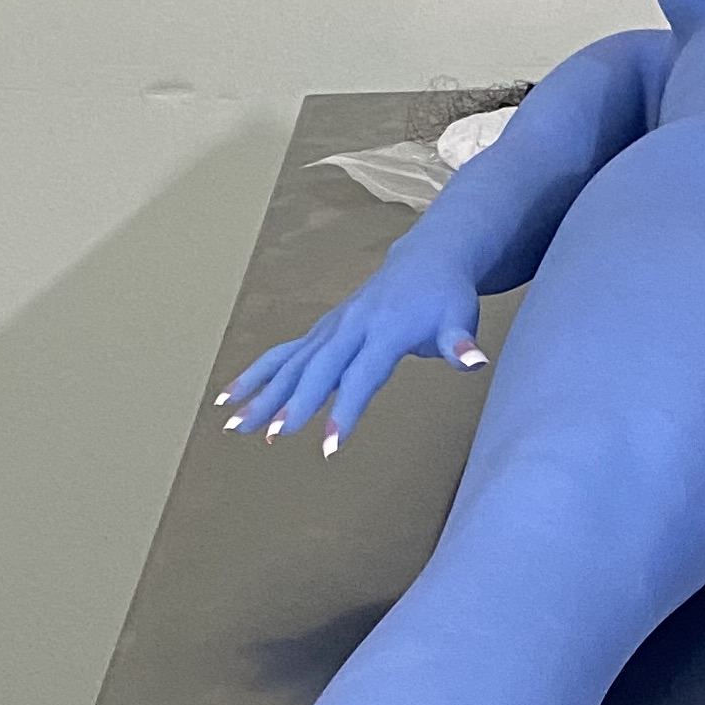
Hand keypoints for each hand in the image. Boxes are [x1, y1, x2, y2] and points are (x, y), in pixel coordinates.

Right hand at [218, 240, 489, 453]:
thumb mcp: (460, 316)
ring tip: (234, 425)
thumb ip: (461, 342)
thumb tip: (475, 361)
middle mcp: (350, 328)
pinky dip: (255, 375)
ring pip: (291, 363)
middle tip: (271, 437)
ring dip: (262, 393)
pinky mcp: (321, 332)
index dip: (346, 410)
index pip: (362, 375)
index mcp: (384, 330)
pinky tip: (229, 399)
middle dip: (293, 404)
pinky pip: (283, 355)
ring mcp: (331, 329)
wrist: (426, 259)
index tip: (330, 445)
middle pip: (318, 370)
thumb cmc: (445, 296)